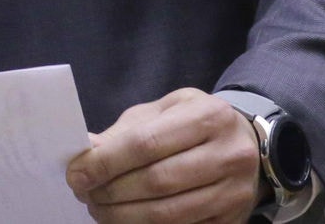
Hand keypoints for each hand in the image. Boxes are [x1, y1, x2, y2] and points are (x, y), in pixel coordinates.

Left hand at [64, 87, 261, 223]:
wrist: (247, 145)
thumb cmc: (196, 124)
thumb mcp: (166, 111)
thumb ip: (128, 130)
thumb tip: (87, 151)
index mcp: (208, 116)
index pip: (146, 143)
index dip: (107, 161)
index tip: (77, 173)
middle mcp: (228, 154)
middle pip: (157, 181)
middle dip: (112, 191)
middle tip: (85, 194)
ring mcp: (233, 192)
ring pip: (168, 214)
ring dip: (124, 216)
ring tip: (101, 210)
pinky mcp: (231, 220)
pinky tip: (126, 220)